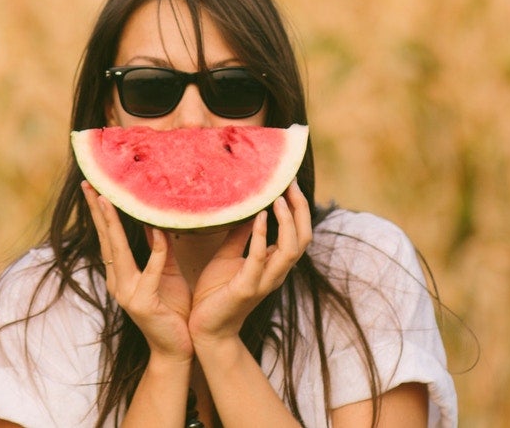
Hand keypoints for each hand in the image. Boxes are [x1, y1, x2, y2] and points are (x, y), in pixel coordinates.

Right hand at [82, 182, 193, 362]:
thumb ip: (159, 249)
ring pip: (119, 251)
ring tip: (107, 200)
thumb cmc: (174, 310)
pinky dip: (155, 252)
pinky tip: (158, 233)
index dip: (101, 213)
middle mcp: (118, 282)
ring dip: (112, 224)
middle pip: (106, 240)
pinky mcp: (143, 303)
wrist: (178, 348)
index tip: (94, 187)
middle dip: (97, 211)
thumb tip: (153, 220)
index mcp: (121, 275)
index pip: (108, 238)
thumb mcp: (165, 272)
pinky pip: (150, 272)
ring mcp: (127, 294)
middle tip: (89, 184)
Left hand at [188, 183, 312, 348]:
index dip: (299, 208)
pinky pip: (259, 259)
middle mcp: (275, 273)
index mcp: (273, 265)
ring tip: (278, 199)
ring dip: (287, 222)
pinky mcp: (247, 288)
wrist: (205, 328)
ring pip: (291, 249)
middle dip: (300, 210)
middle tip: (290, 183)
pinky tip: (260, 217)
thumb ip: (240, 235)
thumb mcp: (229, 256)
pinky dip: (263, 236)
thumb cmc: (216, 293)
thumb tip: (248, 207)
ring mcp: (264, 281)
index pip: (299, 233)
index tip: (289, 182)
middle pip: (303, 238)